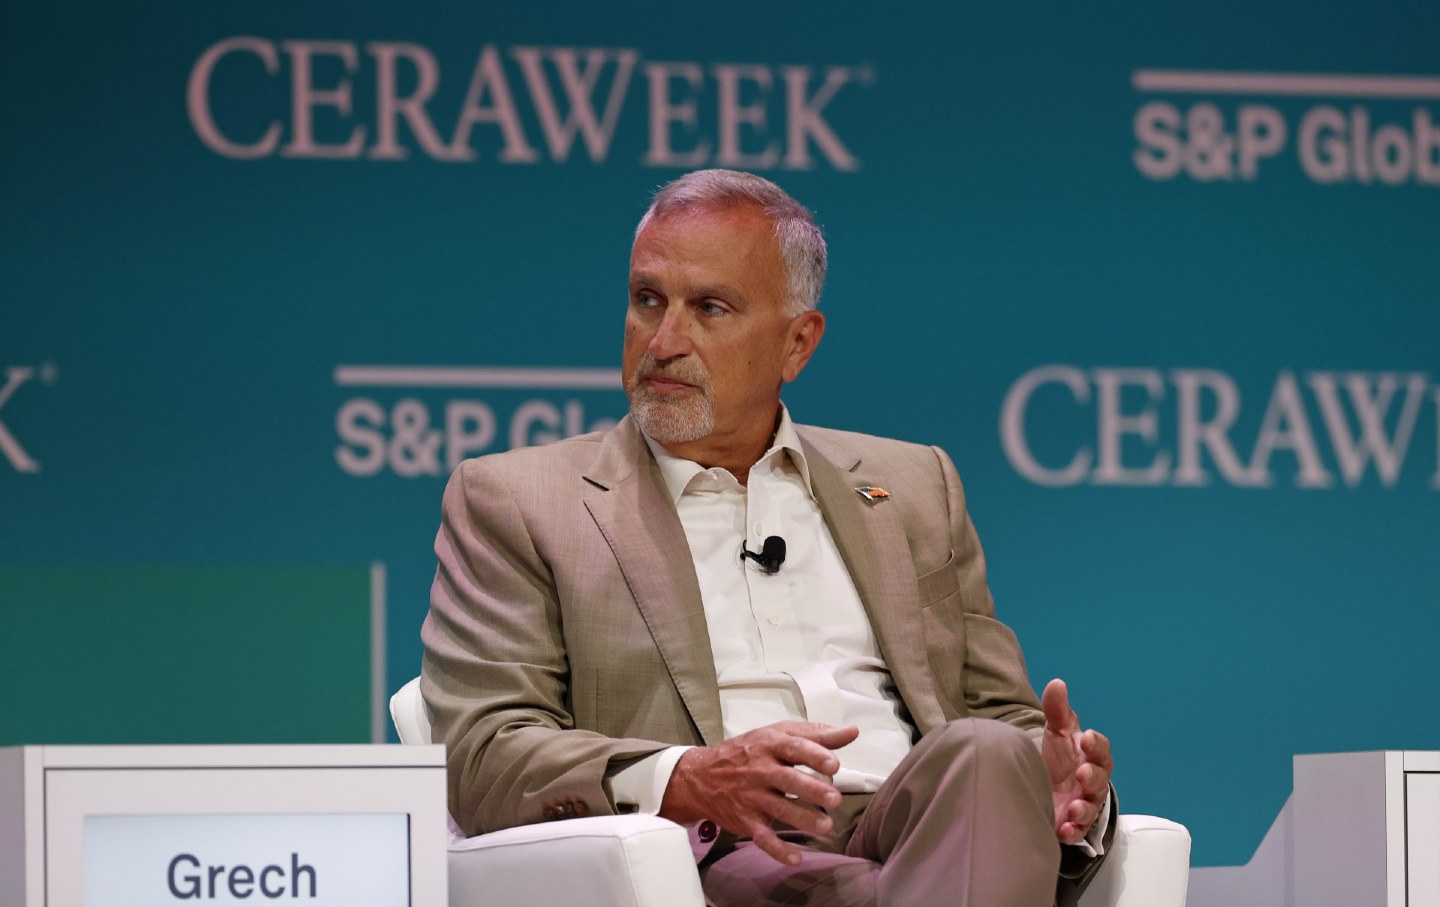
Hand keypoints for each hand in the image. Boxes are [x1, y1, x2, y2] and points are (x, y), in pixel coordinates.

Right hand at [660, 721, 858, 865]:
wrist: (701, 775)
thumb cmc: (748, 752)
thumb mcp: (777, 734)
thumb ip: (816, 735)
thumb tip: (851, 732)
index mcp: (770, 745)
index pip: (794, 747)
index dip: (814, 754)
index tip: (834, 763)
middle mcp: (760, 770)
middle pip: (788, 780)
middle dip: (812, 790)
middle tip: (834, 799)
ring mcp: (752, 796)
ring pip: (779, 809)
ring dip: (802, 819)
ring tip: (825, 826)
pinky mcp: (746, 820)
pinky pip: (762, 837)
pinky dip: (777, 849)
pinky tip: (795, 858)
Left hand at [1042, 678, 1112, 844]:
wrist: (1043, 783)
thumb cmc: (1057, 756)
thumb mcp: (1055, 731)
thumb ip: (1057, 710)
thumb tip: (1057, 683)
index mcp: (1089, 755)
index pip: (1100, 748)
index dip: (1095, 744)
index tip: (1085, 737)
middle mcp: (1090, 780)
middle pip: (1100, 779)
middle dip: (1093, 776)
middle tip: (1081, 773)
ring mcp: (1082, 802)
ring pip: (1091, 807)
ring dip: (1084, 808)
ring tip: (1073, 806)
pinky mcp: (1070, 822)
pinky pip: (1077, 831)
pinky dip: (1072, 831)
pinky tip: (1063, 828)